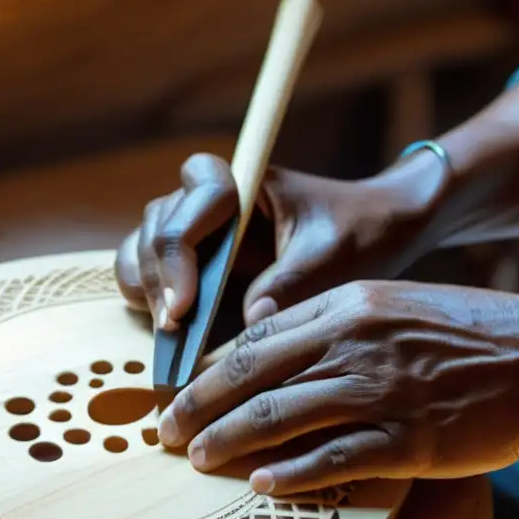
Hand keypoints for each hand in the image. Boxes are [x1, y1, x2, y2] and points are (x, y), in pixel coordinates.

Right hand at [114, 150, 448, 330]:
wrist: (375, 232)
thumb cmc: (359, 231)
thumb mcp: (333, 257)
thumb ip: (291, 284)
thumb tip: (250, 322)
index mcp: (243, 182)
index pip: (190, 202)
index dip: (179, 252)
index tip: (187, 306)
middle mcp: (209, 200)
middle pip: (156, 227)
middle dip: (159, 279)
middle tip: (175, 330)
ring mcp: (197, 230)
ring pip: (143, 249)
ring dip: (147, 290)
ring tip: (169, 336)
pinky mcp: (194, 261)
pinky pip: (151, 275)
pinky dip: (150, 301)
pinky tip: (169, 334)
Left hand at [156, 281, 518, 494]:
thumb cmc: (468, 331)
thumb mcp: (393, 303)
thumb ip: (332, 319)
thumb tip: (268, 339)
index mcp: (348, 304)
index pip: (256, 338)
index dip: (211, 369)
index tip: (186, 390)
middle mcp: (354, 343)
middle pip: (252, 377)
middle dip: (199, 406)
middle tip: (167, 431)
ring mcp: (379, 391)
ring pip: (279, 417)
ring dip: (228, 441)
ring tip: (197, 459)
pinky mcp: (406, 439)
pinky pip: (333, 458)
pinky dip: (291, 473)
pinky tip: (261, 483)